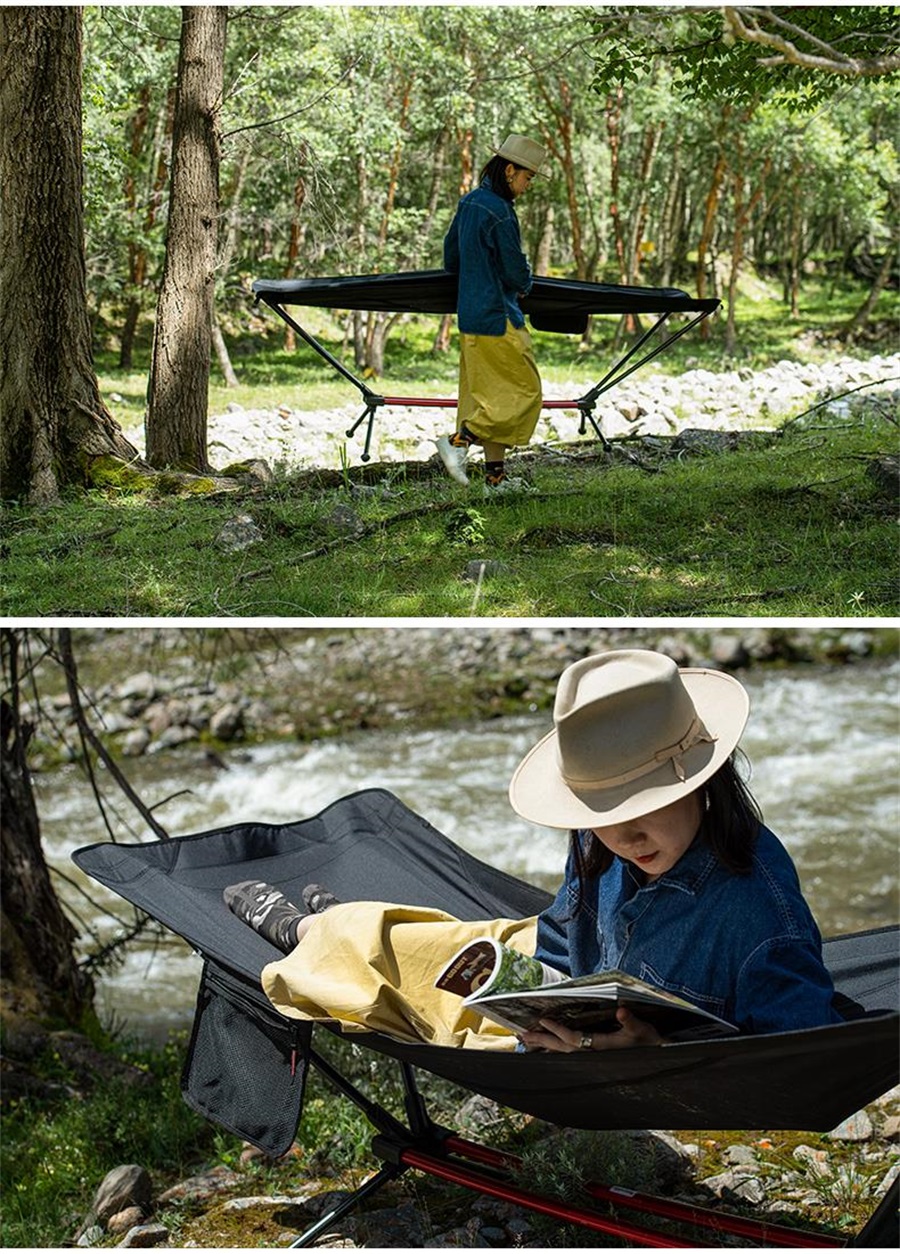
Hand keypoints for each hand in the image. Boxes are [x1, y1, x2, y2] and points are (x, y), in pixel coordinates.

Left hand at [518, 1007, 663, 1052]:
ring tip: (527, 1040)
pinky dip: (554, 1050)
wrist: (657, 1060)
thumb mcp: (643, 1029)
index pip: (574, 1039)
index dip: (558, 1030)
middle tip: (522, 1034)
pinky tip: (545, 1047)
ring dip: (544, 1046)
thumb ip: (631, 1021)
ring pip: (562, 1054)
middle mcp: (593, 1056)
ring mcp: (592, 1060)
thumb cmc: (649, 1043)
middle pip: (561, 1049)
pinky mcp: (593, 1060)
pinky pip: (568, 1055)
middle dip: (542, 1040)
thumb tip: (621, 1011)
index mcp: (602, 1048)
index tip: (543, 1020)